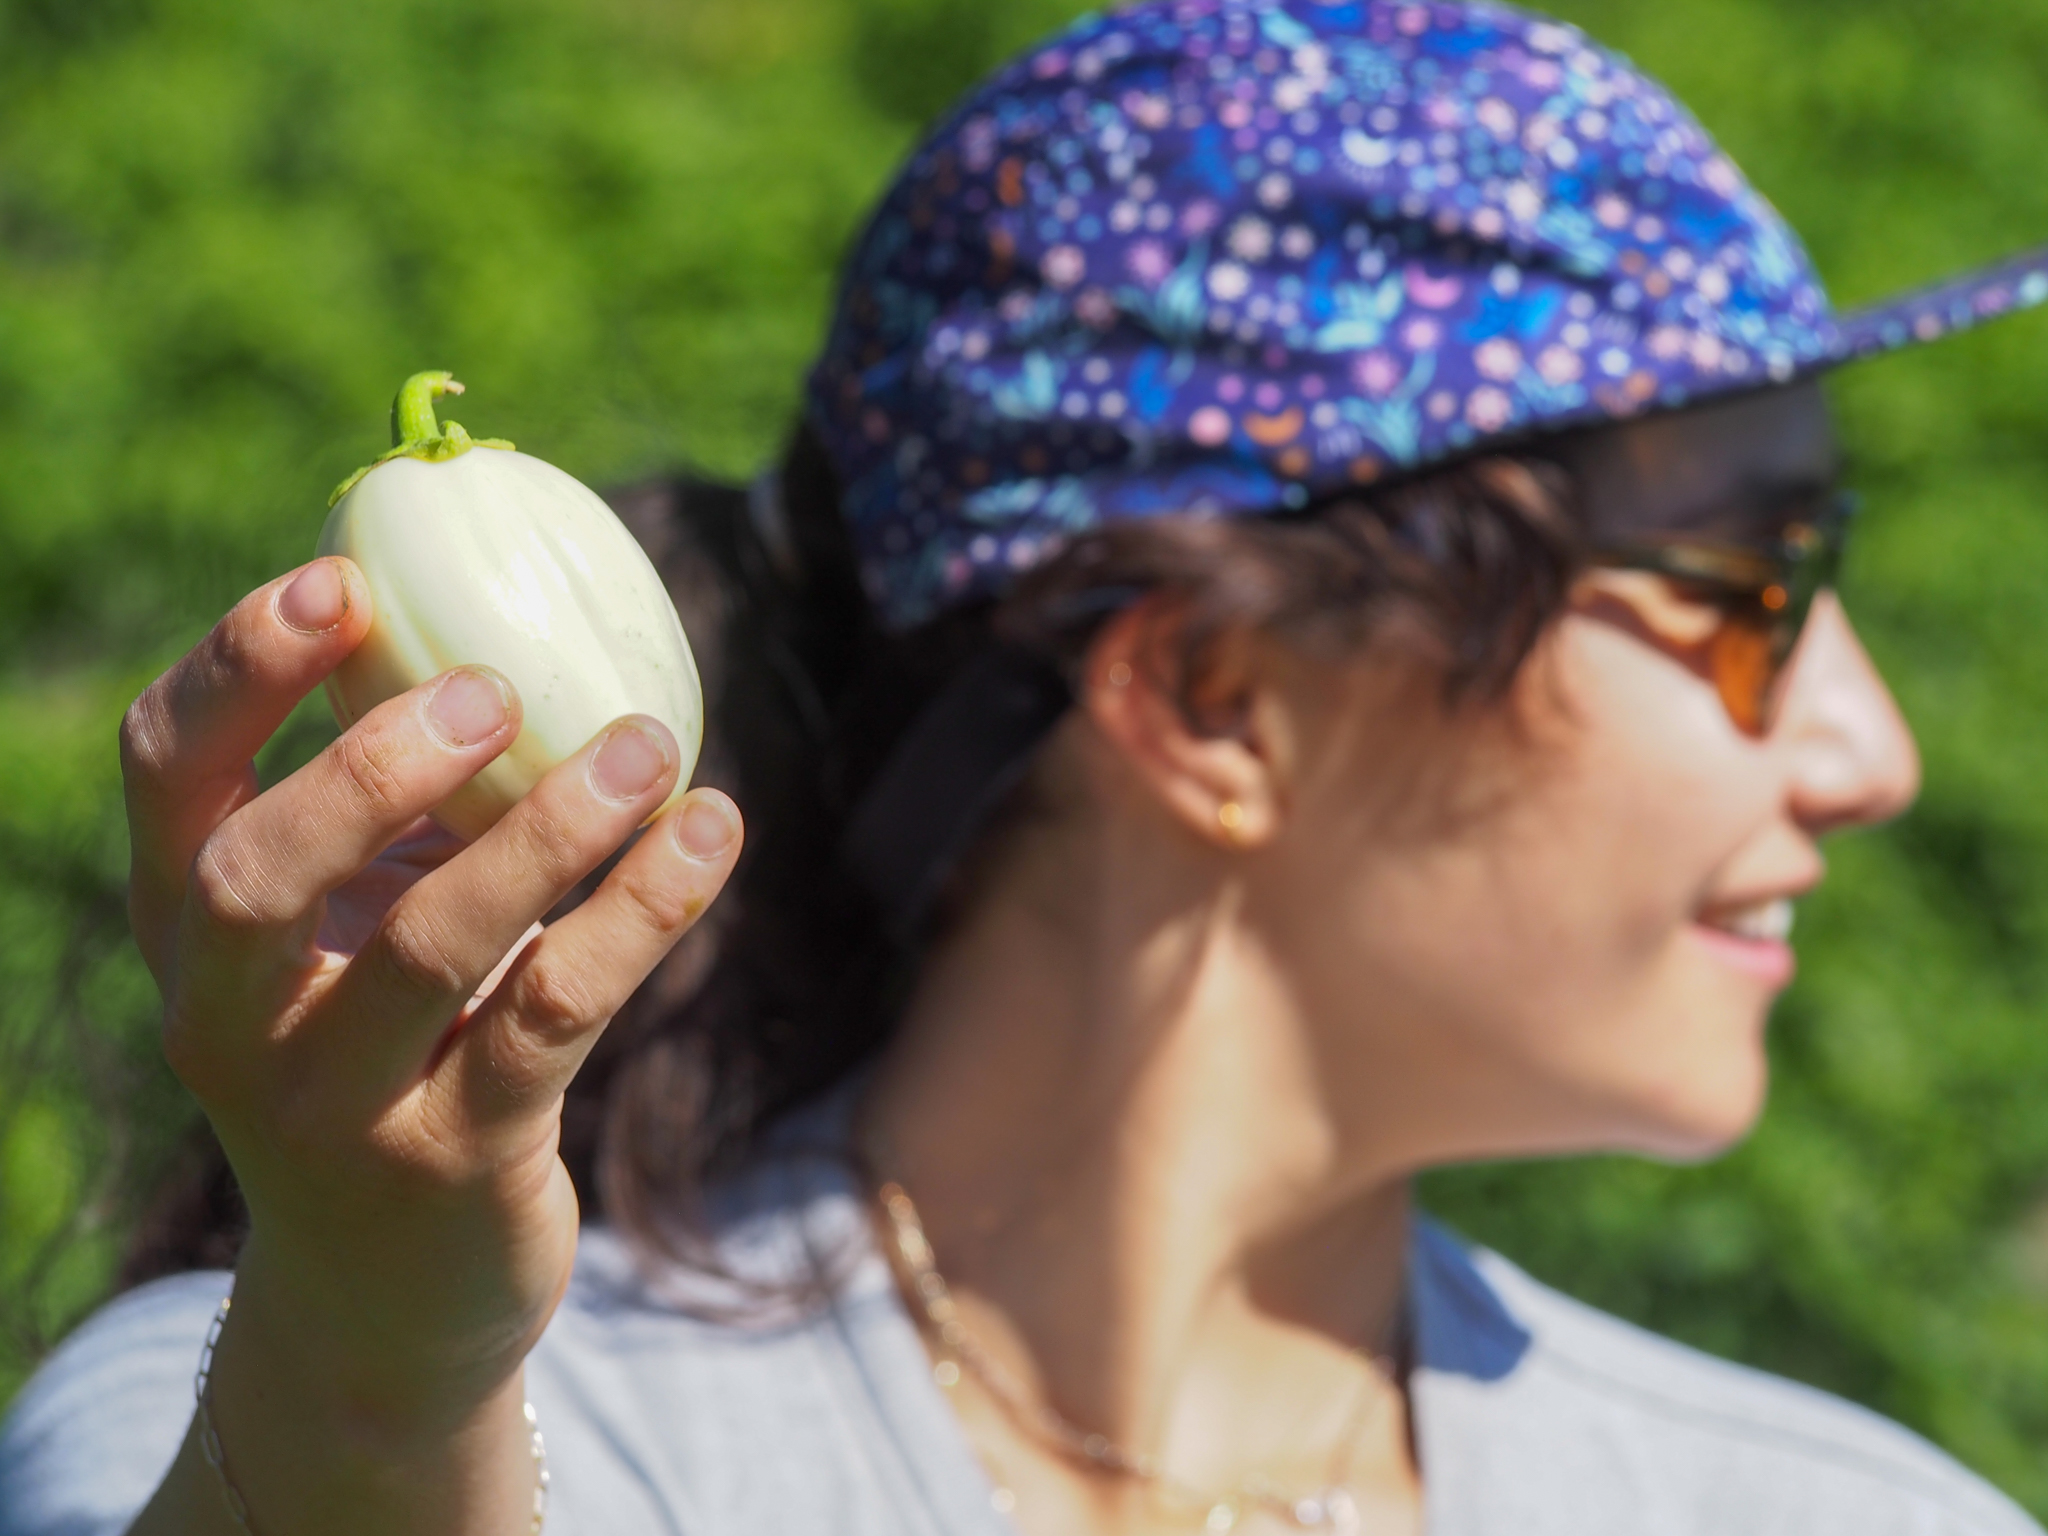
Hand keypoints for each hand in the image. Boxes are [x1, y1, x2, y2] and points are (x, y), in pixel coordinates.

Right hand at [121, 556, 740, 1530]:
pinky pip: (552, 1014)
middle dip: (370, 766)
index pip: (166, 779)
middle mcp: (229, 1022)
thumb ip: (396, 806)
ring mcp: (332, 1107)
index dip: (237, 672)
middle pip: (253, 876)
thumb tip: (509, 618)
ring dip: (552, 831)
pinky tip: (709, 835)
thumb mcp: (353, 935)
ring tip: (649, 745)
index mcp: (190, 933)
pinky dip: (637, 913)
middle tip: (495, 688)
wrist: (389, 1296)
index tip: (341, 580)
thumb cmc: (385, 1055)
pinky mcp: (453, 1162)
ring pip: (429, 948)